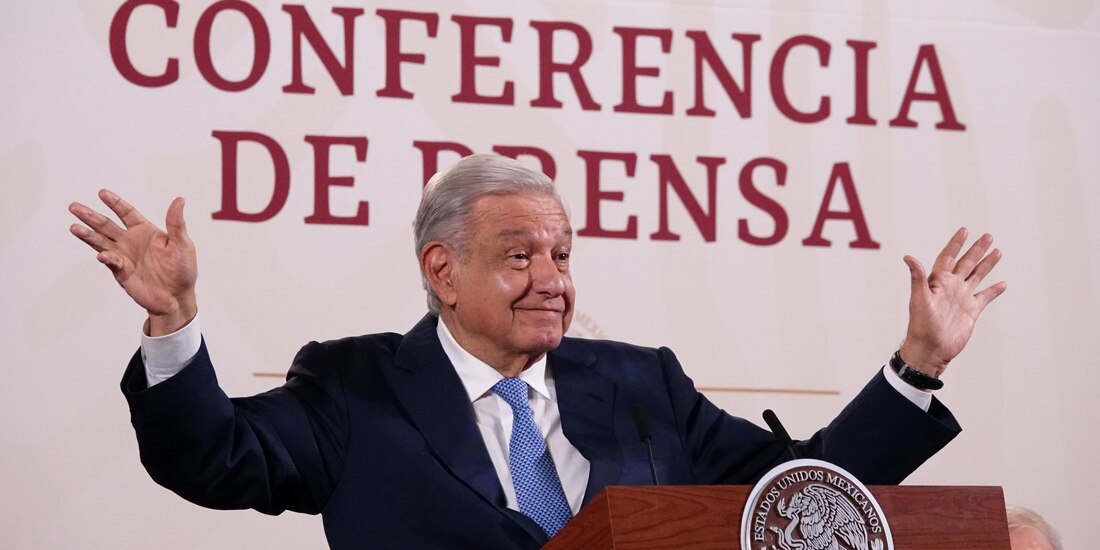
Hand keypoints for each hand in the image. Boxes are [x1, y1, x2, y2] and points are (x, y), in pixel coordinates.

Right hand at [69, 189, 197, 335]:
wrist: (177, 297)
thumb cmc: (182, 270)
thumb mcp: (182, 244)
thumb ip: (176, 223)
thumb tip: (180, 200)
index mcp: (145, 231)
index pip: (126, 213)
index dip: (114, 203)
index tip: (102, 193)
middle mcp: (131, 241)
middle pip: (106, 225)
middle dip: (90, 216)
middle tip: (74, 206)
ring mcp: (124, 256)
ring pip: (101, 242)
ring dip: (88, 235)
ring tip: (74, 227)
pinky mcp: (121, 272)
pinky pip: (111, 262)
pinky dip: (107, 258)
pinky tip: (102, 255)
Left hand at [900, 227, 1005, 376]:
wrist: (931, 349)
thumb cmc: (921, 325)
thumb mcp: (919, 299)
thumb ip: (917, 277)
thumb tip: (907, 256)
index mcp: (938, 281)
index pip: (948, 257)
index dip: (955, 244)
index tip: (964, 230)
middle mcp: (951, 287)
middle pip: (966, 263)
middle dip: (976, 250)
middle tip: (988, 235)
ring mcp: (961, 298)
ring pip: (977, 276)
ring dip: (987, 264)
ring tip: (997, 251)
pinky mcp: (971, 311)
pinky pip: (984, 297)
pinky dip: (993, 290)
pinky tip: (1002, 284)